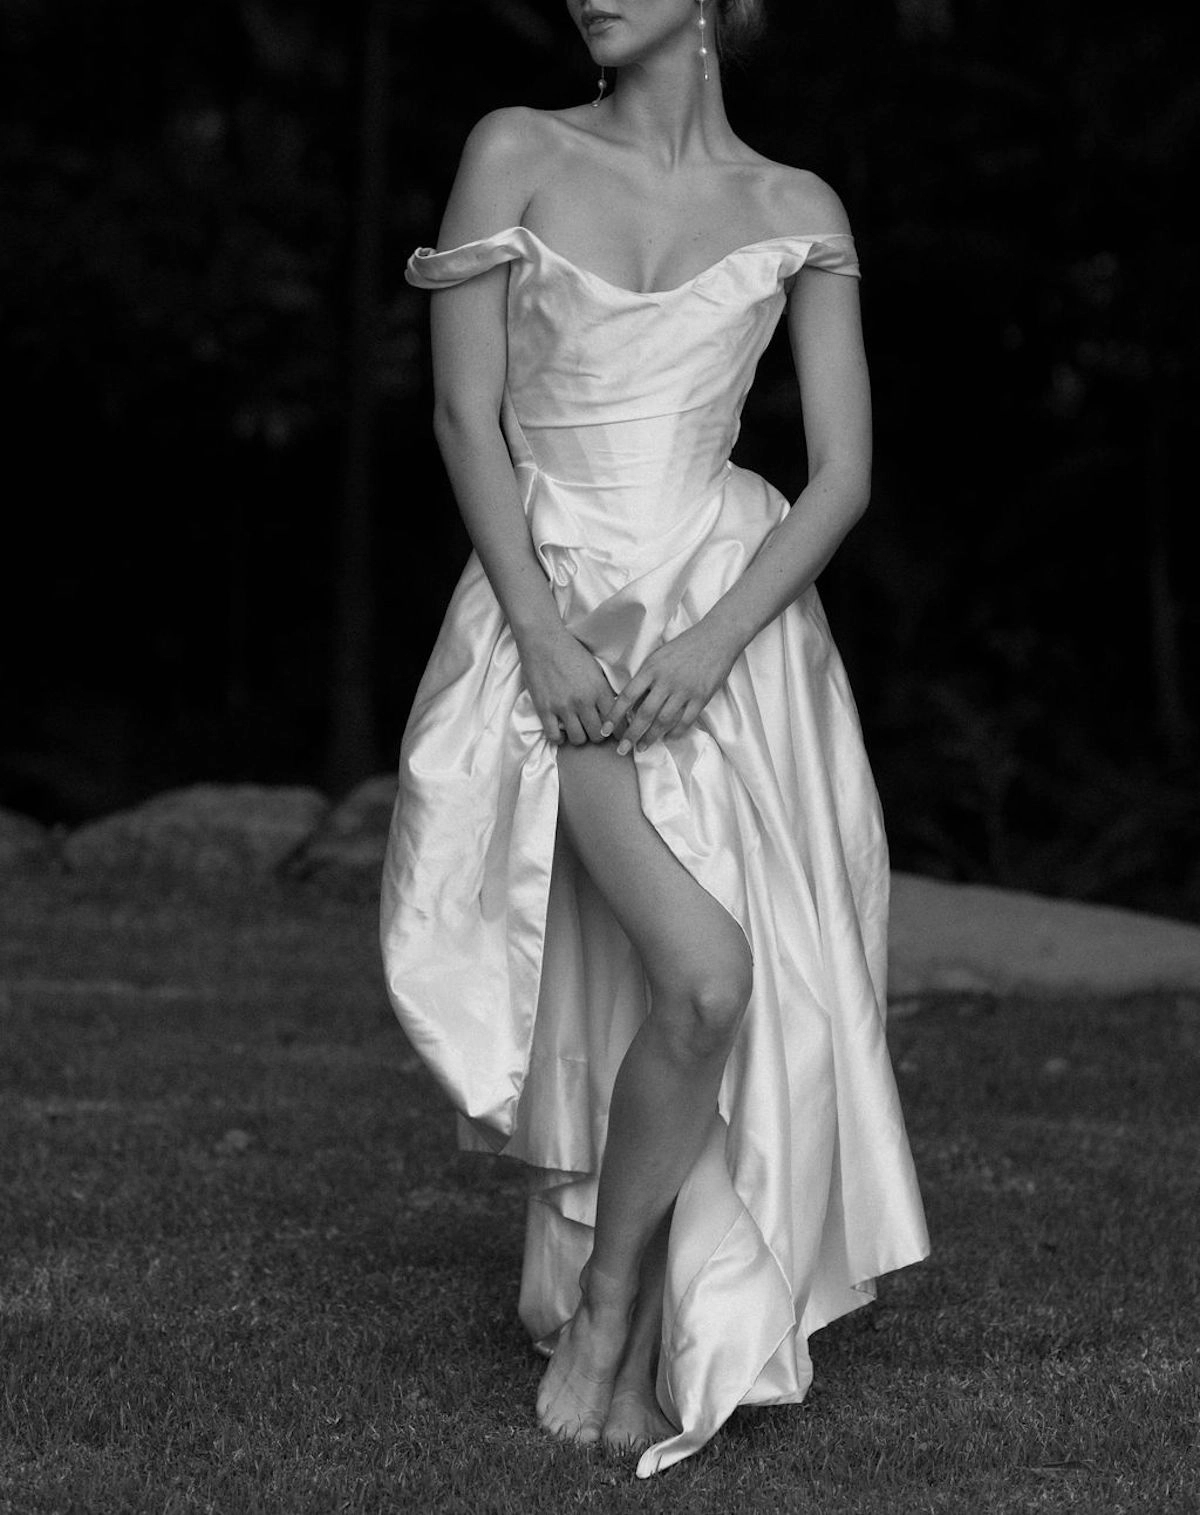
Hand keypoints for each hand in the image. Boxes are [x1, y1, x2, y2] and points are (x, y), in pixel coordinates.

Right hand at [517, 627, 614, 744]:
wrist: (543, 640)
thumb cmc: (571, 651)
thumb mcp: (596, 669)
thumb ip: (604, 690)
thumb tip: (615, 709)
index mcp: (599, 690)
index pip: (616, 722)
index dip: (616, 730)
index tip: (613, 732)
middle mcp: (583, 701)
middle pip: (598, 735)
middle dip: (598, 735)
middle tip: (593, 730)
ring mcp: (563, 706)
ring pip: (578, 739)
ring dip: (579, 737)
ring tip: (577, 729)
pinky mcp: (544, 709)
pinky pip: (554, 736)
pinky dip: (559, 738)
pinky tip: (560, 730)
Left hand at [604, 623, 738, 754]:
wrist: (716, 638)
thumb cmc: (684, 646)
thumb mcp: (658, 656)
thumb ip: (646, 677)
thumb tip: (632, 702)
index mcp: (651, 669)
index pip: (627, 696)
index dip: (614, 715)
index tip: (605, 729)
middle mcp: (666, 681)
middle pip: (644, 714)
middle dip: (631, 735)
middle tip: (622, 750)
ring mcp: (684, 690)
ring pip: (664, 721)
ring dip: (651, 737)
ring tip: (642, 747)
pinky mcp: (701, 697)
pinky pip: (686, 721)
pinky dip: (675, 732)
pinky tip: (668, 738)